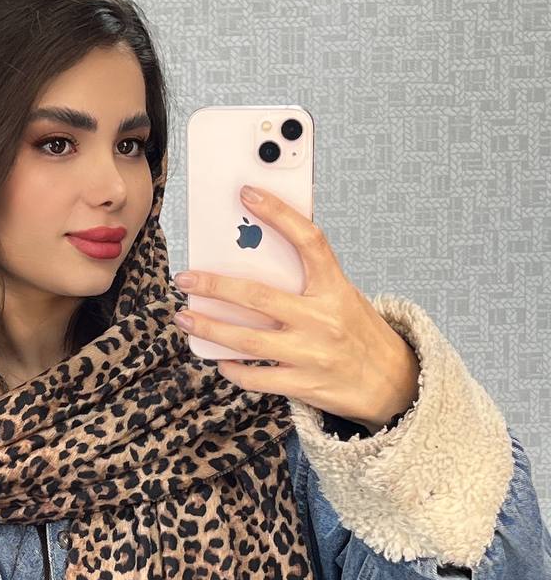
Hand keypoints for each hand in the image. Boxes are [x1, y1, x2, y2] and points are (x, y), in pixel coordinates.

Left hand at [172, 185, 420, 433]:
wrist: (395, 385)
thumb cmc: (358, 333)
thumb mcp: (343, 298)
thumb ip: (307, 283)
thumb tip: (255, 260)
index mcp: (336, 289)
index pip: (309, 241)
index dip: (280, 213)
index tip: (248, 194)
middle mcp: (324, 320)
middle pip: (257, 296)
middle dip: (214, 285)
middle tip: (185, 277)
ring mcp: (313, 355)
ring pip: (246, 340)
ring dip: (209, 327)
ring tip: (185, 317)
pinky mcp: (305, 386)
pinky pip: (256, 377)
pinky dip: (232, 368)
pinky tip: (218, 359)